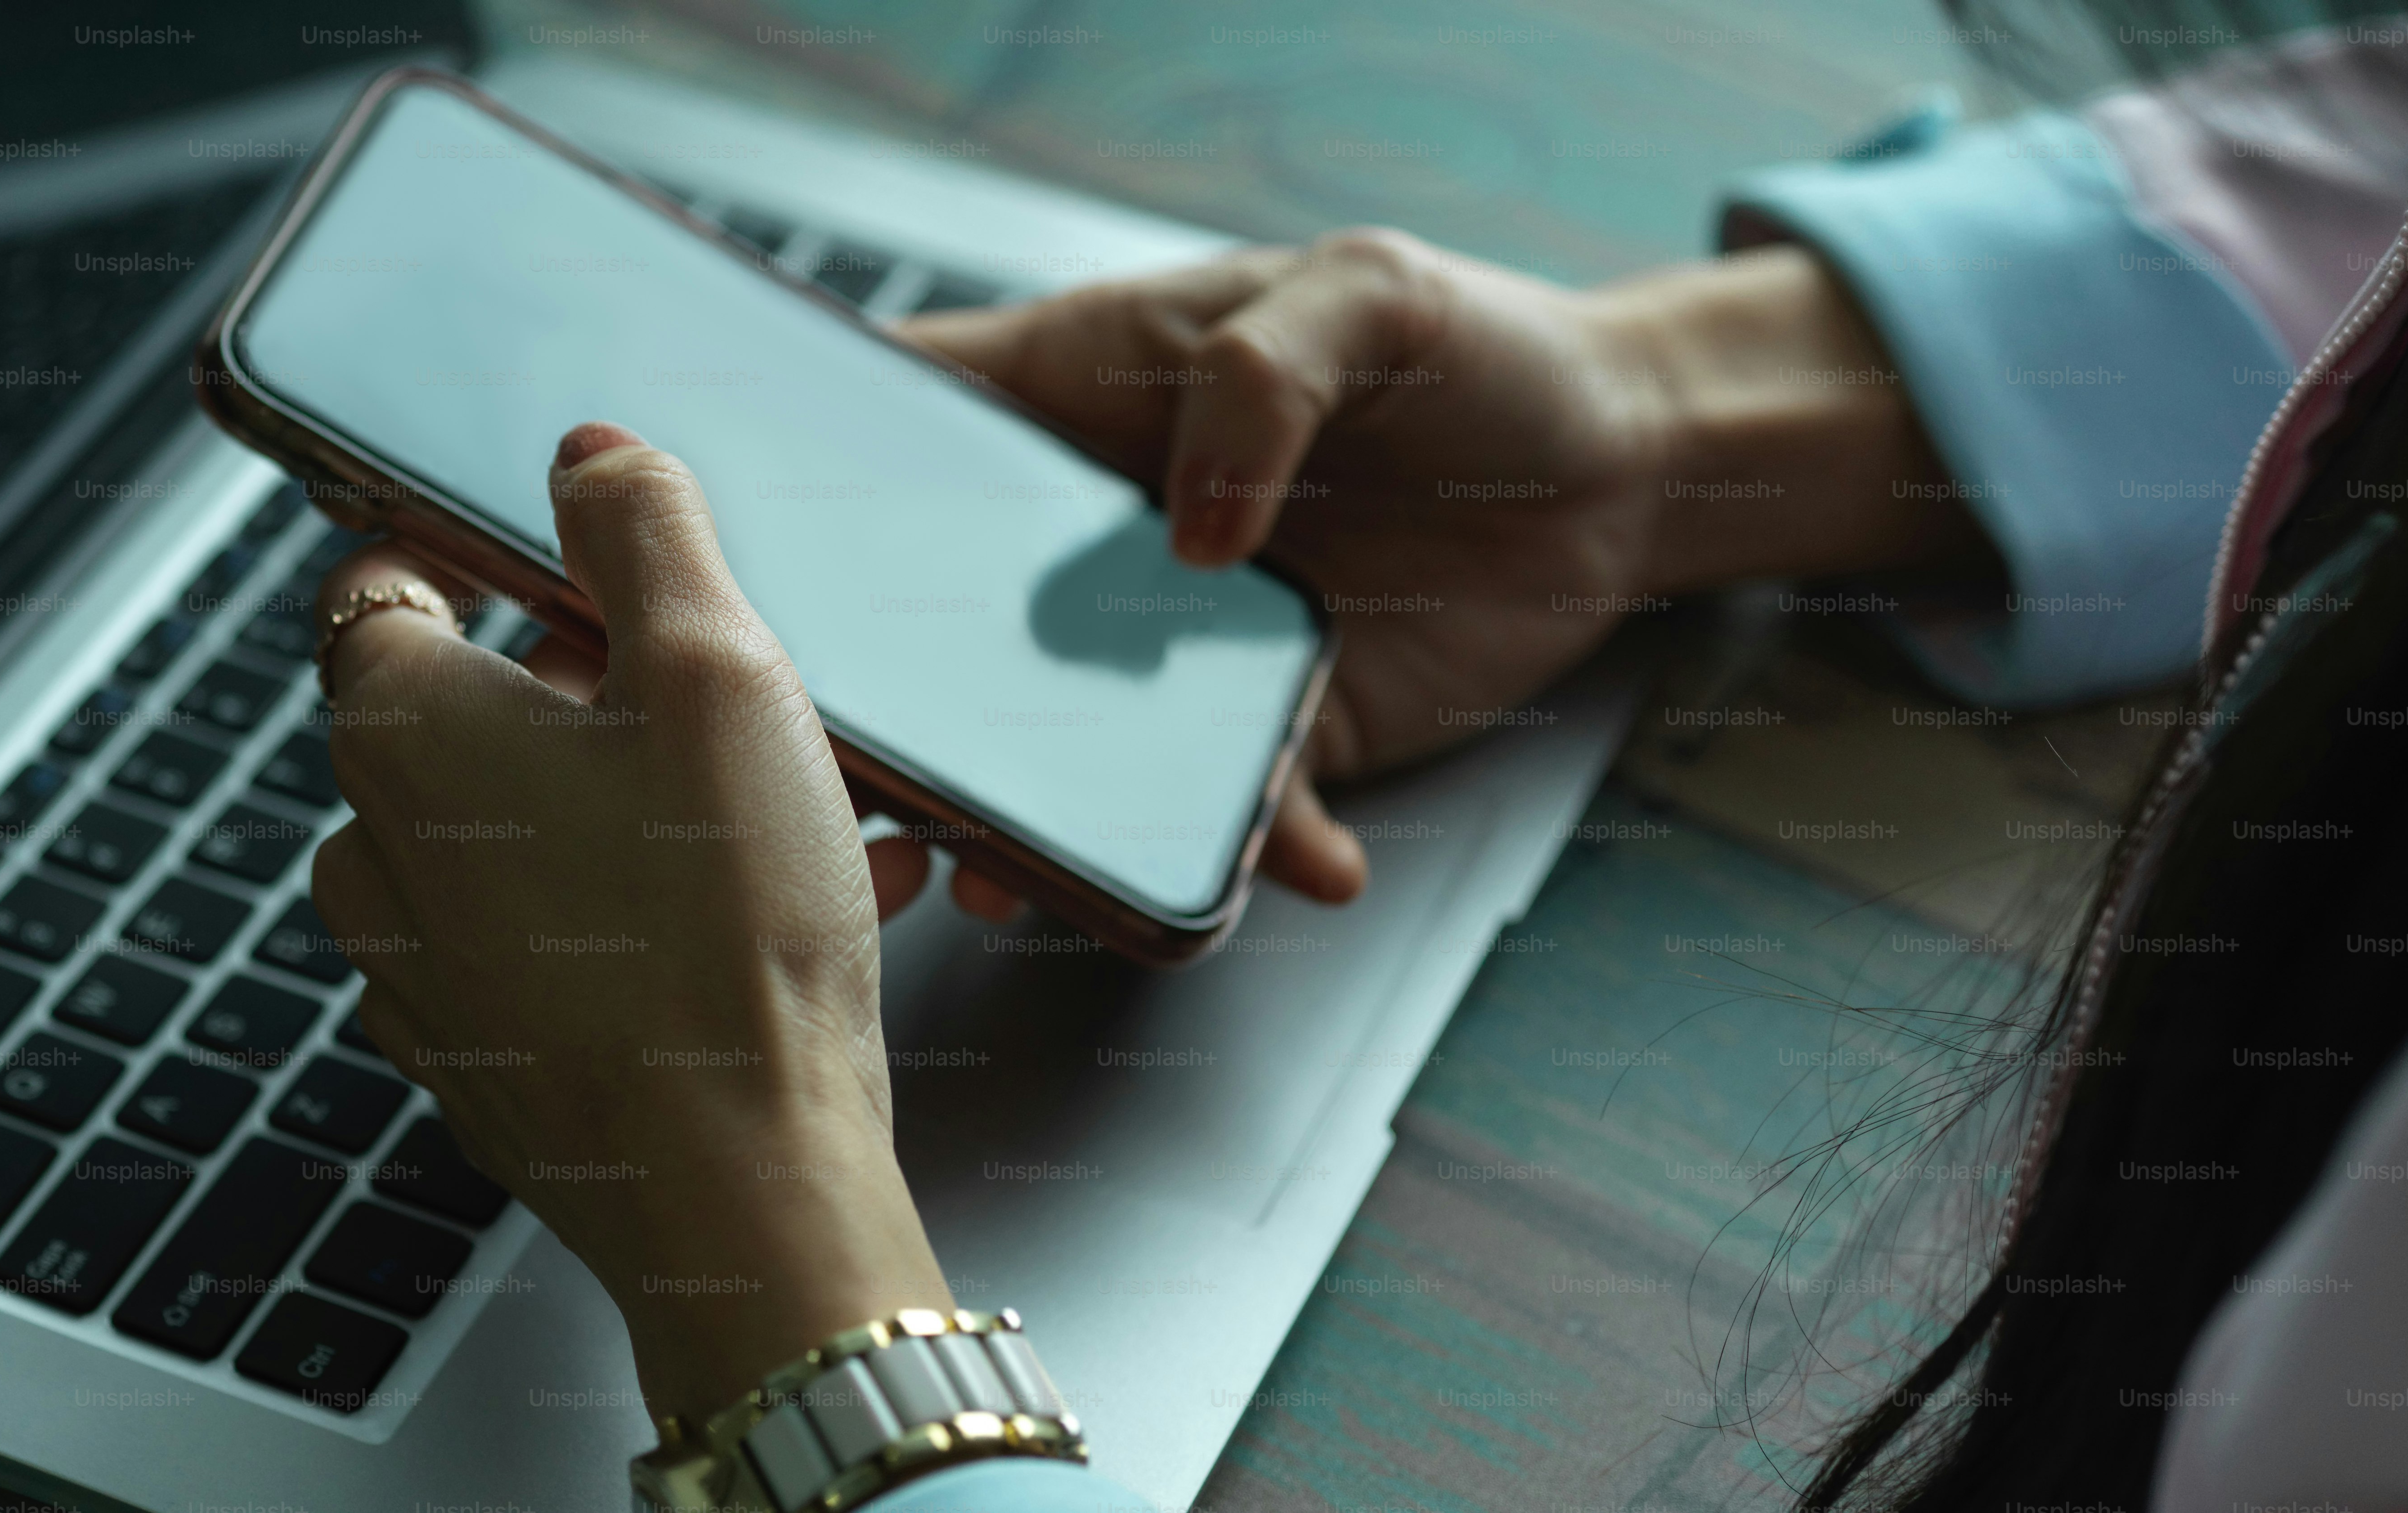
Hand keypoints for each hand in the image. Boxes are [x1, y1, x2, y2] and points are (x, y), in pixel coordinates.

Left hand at [313, 421, 949, 1421]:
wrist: (741, 1190)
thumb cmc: (719, 935)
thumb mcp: (714, 667)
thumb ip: (644, 531)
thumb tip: (589, 455)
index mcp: (395, 728)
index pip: (384, 584)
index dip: (475, 551)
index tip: (564, 552)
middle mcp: (375, 851)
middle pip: (474, 713)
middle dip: (602, 688)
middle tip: (729, 697)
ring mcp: (422, 971)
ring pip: (532, 834)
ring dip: (649, 805)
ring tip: (791, 817)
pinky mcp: (488, 1061)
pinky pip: (563, 945)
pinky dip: (652, 913)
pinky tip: (778, 917)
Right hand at [897, 232, 1978, 917]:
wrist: (1628, 467)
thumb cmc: (1485, 347)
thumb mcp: (1371, 291)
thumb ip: (1268, 373)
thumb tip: (1196, 524)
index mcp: (1083, 401)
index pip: (911, 427)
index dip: (823, 479)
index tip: (779, 557)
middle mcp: (1103, 541)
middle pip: (956, 628)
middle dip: (913, 712)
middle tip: (892, 771)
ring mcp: (1179, 653)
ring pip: (1075, 754)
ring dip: (1053, 823)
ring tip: (1043, 872)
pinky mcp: (1277, 737)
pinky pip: (1241, 817)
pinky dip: (1264, 854)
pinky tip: (1309, 860)